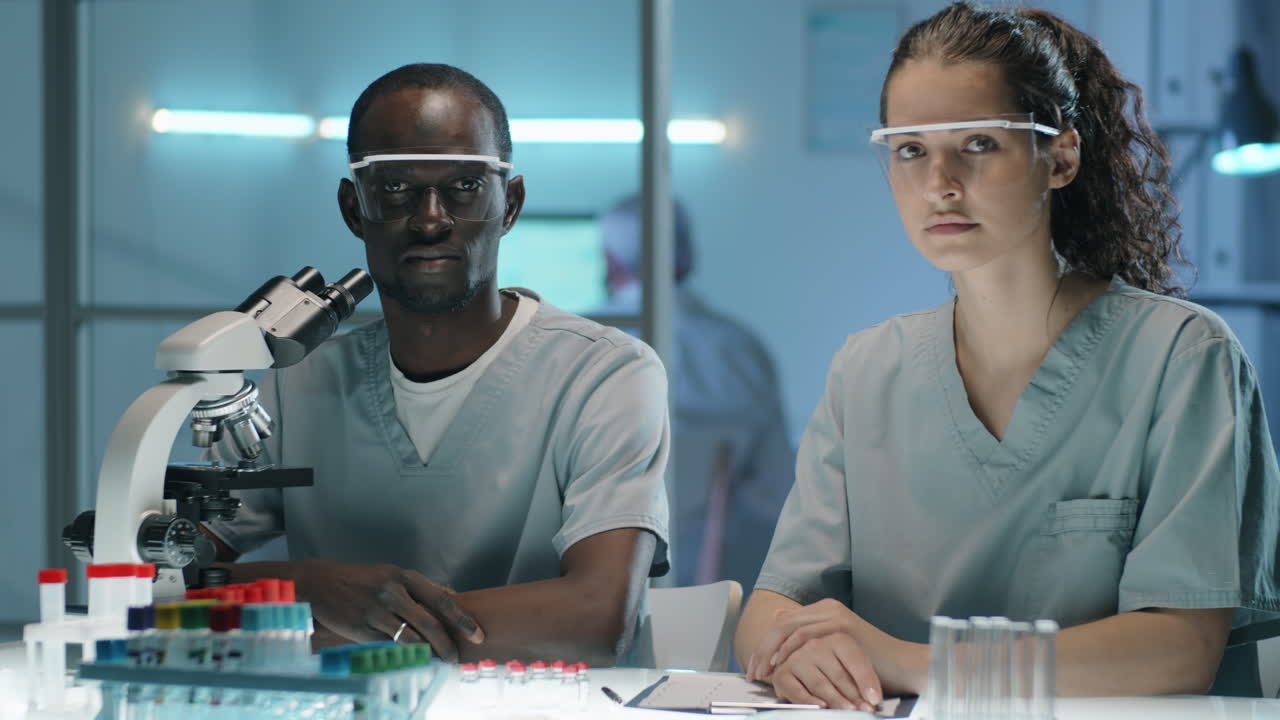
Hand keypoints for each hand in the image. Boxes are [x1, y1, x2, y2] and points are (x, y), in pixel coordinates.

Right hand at [295, 559, 483, 660]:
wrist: (320, 583)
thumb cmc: (361, 580)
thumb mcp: (391, 574)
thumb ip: (420, 587)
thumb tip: (452, 594)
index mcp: (404, 576)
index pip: (441, 599)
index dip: (462, 618)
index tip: (477, 633)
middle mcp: (393, 592)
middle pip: (430, 622)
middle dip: (448, 643)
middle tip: (457, 657)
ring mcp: (377, 611)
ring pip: (411, 638)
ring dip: (429, 653)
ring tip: (438, 662)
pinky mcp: (362, 629)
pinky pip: (390, 647)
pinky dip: (405, 656)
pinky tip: (414, 661)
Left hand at [746, 599, 881, 709]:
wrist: (904, 667)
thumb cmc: (870, 667)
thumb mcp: (834, 654)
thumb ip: (811, 643)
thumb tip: (780, 630)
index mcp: (823, 612)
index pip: (783, 624)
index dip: (765, 645)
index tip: (755, 668)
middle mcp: (827, 608)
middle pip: (782, 625)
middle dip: (763, 650)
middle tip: (753, 672)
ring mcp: (834, 615)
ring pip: (789, 629)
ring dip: (771, 652)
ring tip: (763, 674)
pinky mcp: (841, 626)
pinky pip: (806, 636)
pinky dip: (789, 651)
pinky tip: (781, 665)